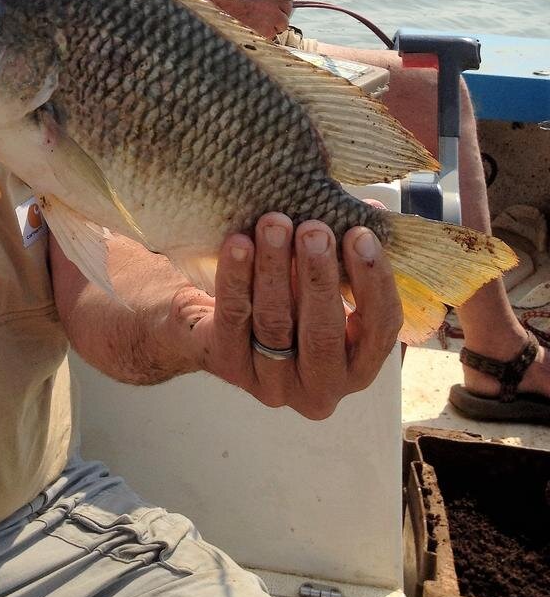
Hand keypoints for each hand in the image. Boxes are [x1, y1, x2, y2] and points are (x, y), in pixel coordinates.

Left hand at [168, 213, 401, 417]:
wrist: (216, 326)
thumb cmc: (287, 298)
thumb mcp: (320, 281)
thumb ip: (348, 252)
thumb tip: (371, 209)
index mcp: (357, 367)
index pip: (380, 329)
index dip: (373, 281)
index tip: (360, 234)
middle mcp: (320, 387)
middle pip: (324, 332)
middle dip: (319, 275)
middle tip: (314, 229)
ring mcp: (272, 384)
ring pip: (275, 322)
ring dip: (275, 268)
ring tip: (274, 224)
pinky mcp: (229, 366)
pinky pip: (234, 317)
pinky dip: (236, 277)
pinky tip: (239, 243)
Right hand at [200, 0, 291, 39]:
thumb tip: (272, 2)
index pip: (288, 6)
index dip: (281, 10)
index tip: (276, 12)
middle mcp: (272, 7)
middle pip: (284, 20)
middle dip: (278, 22)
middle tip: (268, 21)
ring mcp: (265, 20)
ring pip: (276, 31)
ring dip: (270, 30)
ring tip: (259, 26)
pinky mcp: (256, 30)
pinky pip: (265, 37)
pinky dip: (261, 36)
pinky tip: (252, 30)